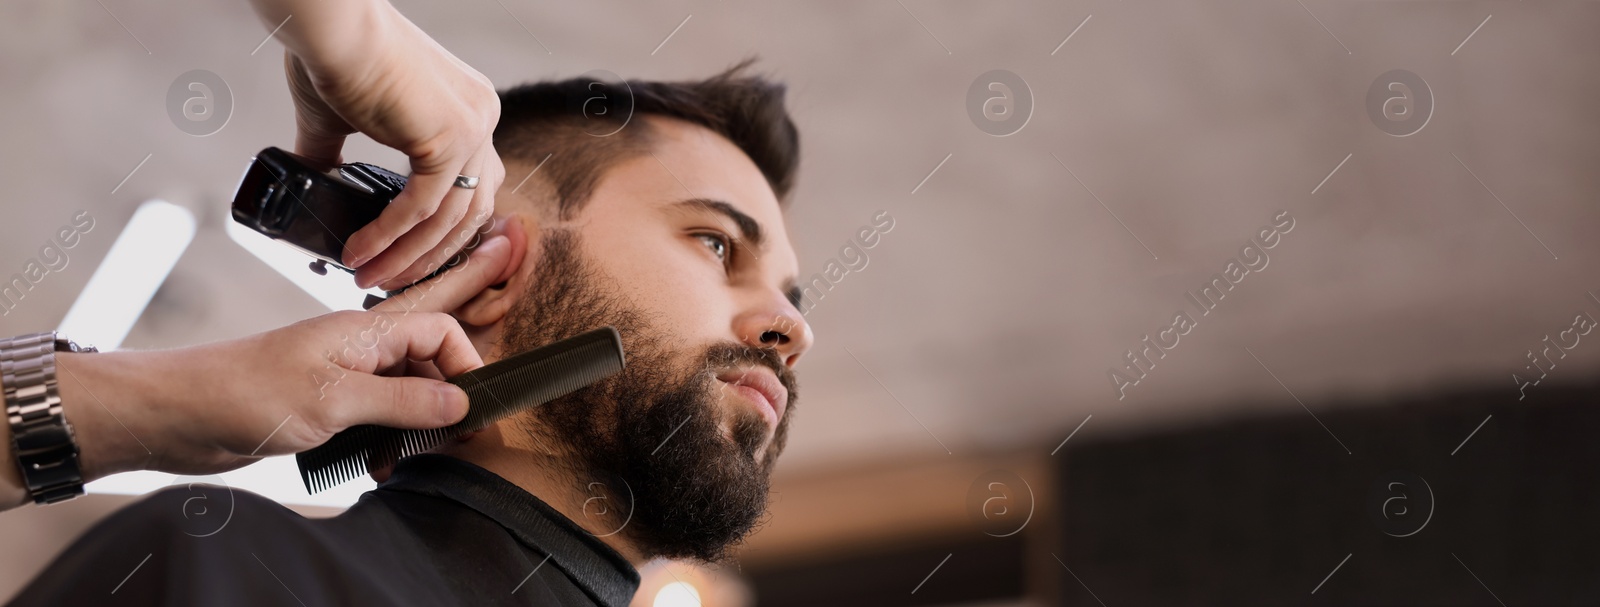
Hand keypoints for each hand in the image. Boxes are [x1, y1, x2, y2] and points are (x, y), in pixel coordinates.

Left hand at [49, 230, 517, 489]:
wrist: (175, 414)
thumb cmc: (243, 393)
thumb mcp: (336, 401)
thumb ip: (404, 402)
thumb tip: (461, 404)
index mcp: (365, 332)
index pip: (440, 332)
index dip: (466, 365)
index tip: (475, 408)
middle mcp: (357, 350)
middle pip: (428, 365)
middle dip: (446, 403)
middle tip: (459, 441)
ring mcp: (340, 378)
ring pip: (403, 397)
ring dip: (413, 430)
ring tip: (408, 459)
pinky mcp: (322, 406)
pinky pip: (373, 420)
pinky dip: (383, 443)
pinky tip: (376, 465)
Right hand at [280, 1, 503, 290]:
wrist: (329, 25)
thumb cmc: (333, 55)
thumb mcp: (342, 117)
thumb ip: (339, 152)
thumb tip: (316, 179)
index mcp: (467, 110)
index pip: (470, 186)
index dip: (442, 232)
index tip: (406, 260)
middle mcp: (481, 117)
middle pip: (471, 209)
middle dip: (430, 255)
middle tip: (392, 282)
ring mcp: (473, 127)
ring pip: (450, 216)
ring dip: (408, 255)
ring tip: (370, 278)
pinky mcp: (452, 136)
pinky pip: (424, 206)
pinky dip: (391, 236)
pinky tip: (362, 253)